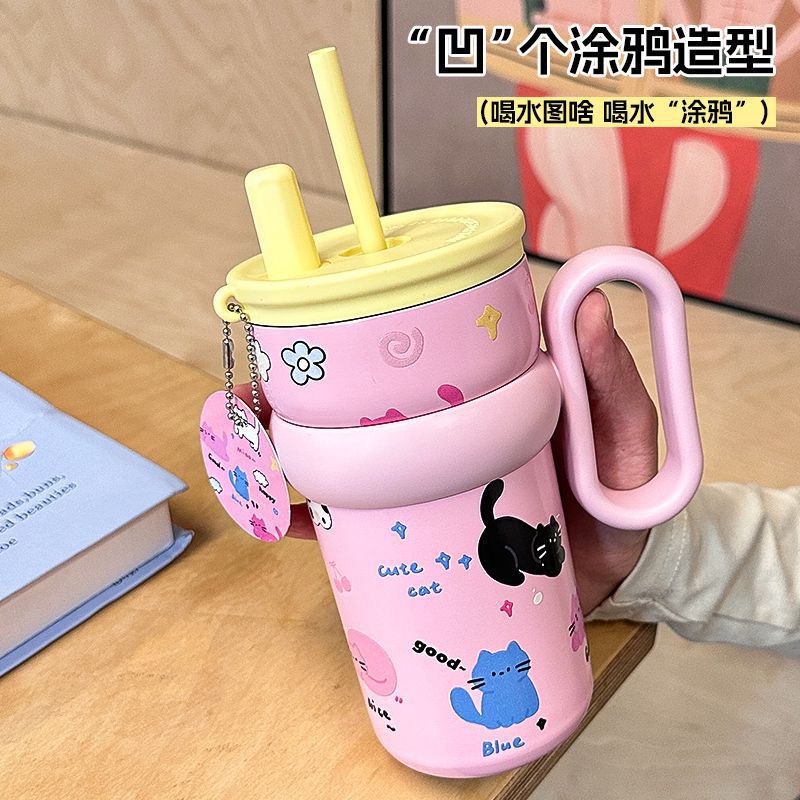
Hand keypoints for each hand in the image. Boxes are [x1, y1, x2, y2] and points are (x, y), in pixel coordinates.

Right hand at [234, 288, 657, 608]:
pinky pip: (359, 519)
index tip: (300, 338)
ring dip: (285, 453)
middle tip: (252, 406)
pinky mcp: (422, 527)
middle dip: (290, 398)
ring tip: (248, 461)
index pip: (406, 347)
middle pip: (352, 399)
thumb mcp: (626, 438)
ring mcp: (428, 476)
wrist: (618, 571)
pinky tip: (280, 520)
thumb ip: (613, 382)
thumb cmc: (624, 496)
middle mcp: (442, 425)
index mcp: (480, 388)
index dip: (344, 336)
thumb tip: (588, 304)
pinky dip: (314, 516)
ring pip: (342, 455)